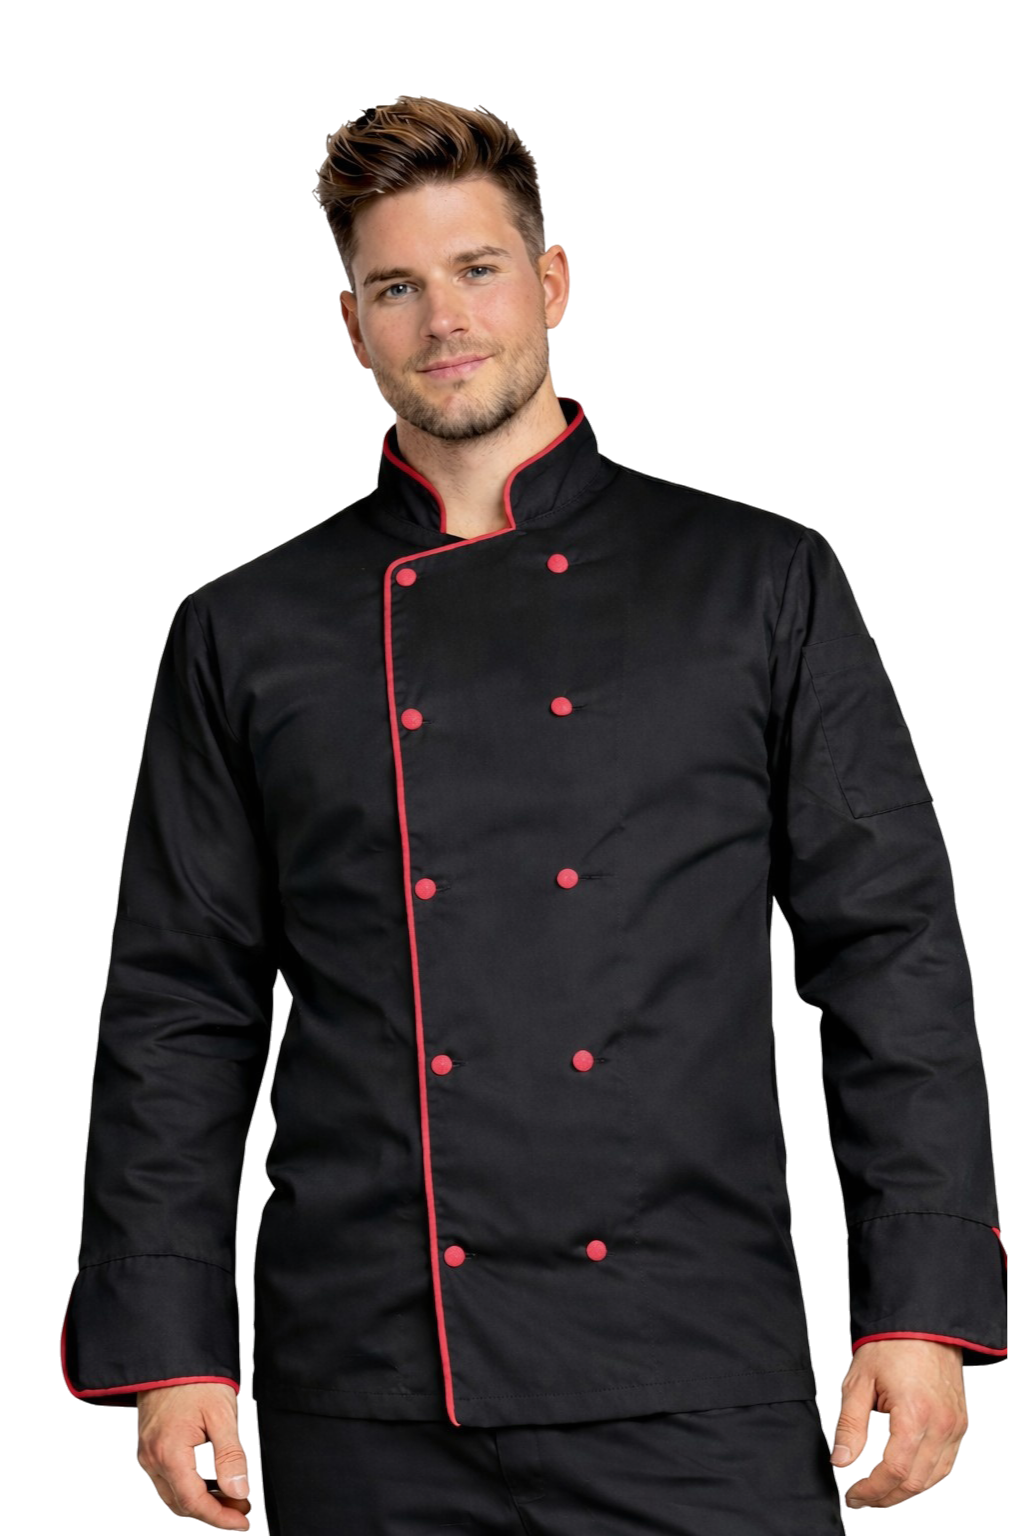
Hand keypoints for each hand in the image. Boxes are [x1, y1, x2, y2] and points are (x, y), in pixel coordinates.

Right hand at [136, 1382, 251, 1527]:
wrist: (170, 1354)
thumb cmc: (196, 1379)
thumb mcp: (221, 1415)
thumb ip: (230, 1456)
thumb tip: (239, 1492)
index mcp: (168, 1451)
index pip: (193, 1501)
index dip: (219, 1517)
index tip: (243, 1522)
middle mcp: (151, 1458)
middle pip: (182, 1503)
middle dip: (214, 1511)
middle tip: (243, 1507)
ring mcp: (147, 1453)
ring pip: (173, 1495)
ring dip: (203, 1501)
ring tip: (233, 1497)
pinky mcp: (149, 1447)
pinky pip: (168, 1479)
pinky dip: (190, 1487)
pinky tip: (213, 1483)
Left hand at [830, 1338, 967, 1509]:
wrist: (921, 1321)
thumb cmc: (890, 1344)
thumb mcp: (858, 1382)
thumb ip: (850, 1426)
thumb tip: (840, 1461)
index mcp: (915, 1414)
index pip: (895, 1471)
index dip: (872, 1490)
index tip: (853, 1495)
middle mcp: (941, 1425)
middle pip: (916, 1482)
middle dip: (886, 1497)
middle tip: (861, 1498)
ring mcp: (955, 1426)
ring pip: (933, 1478)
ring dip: (906, 1492)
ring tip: (879, 1493)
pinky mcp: (960, 1423)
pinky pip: (945, 1463)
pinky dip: (925, 1477)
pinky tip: (905, 1477)